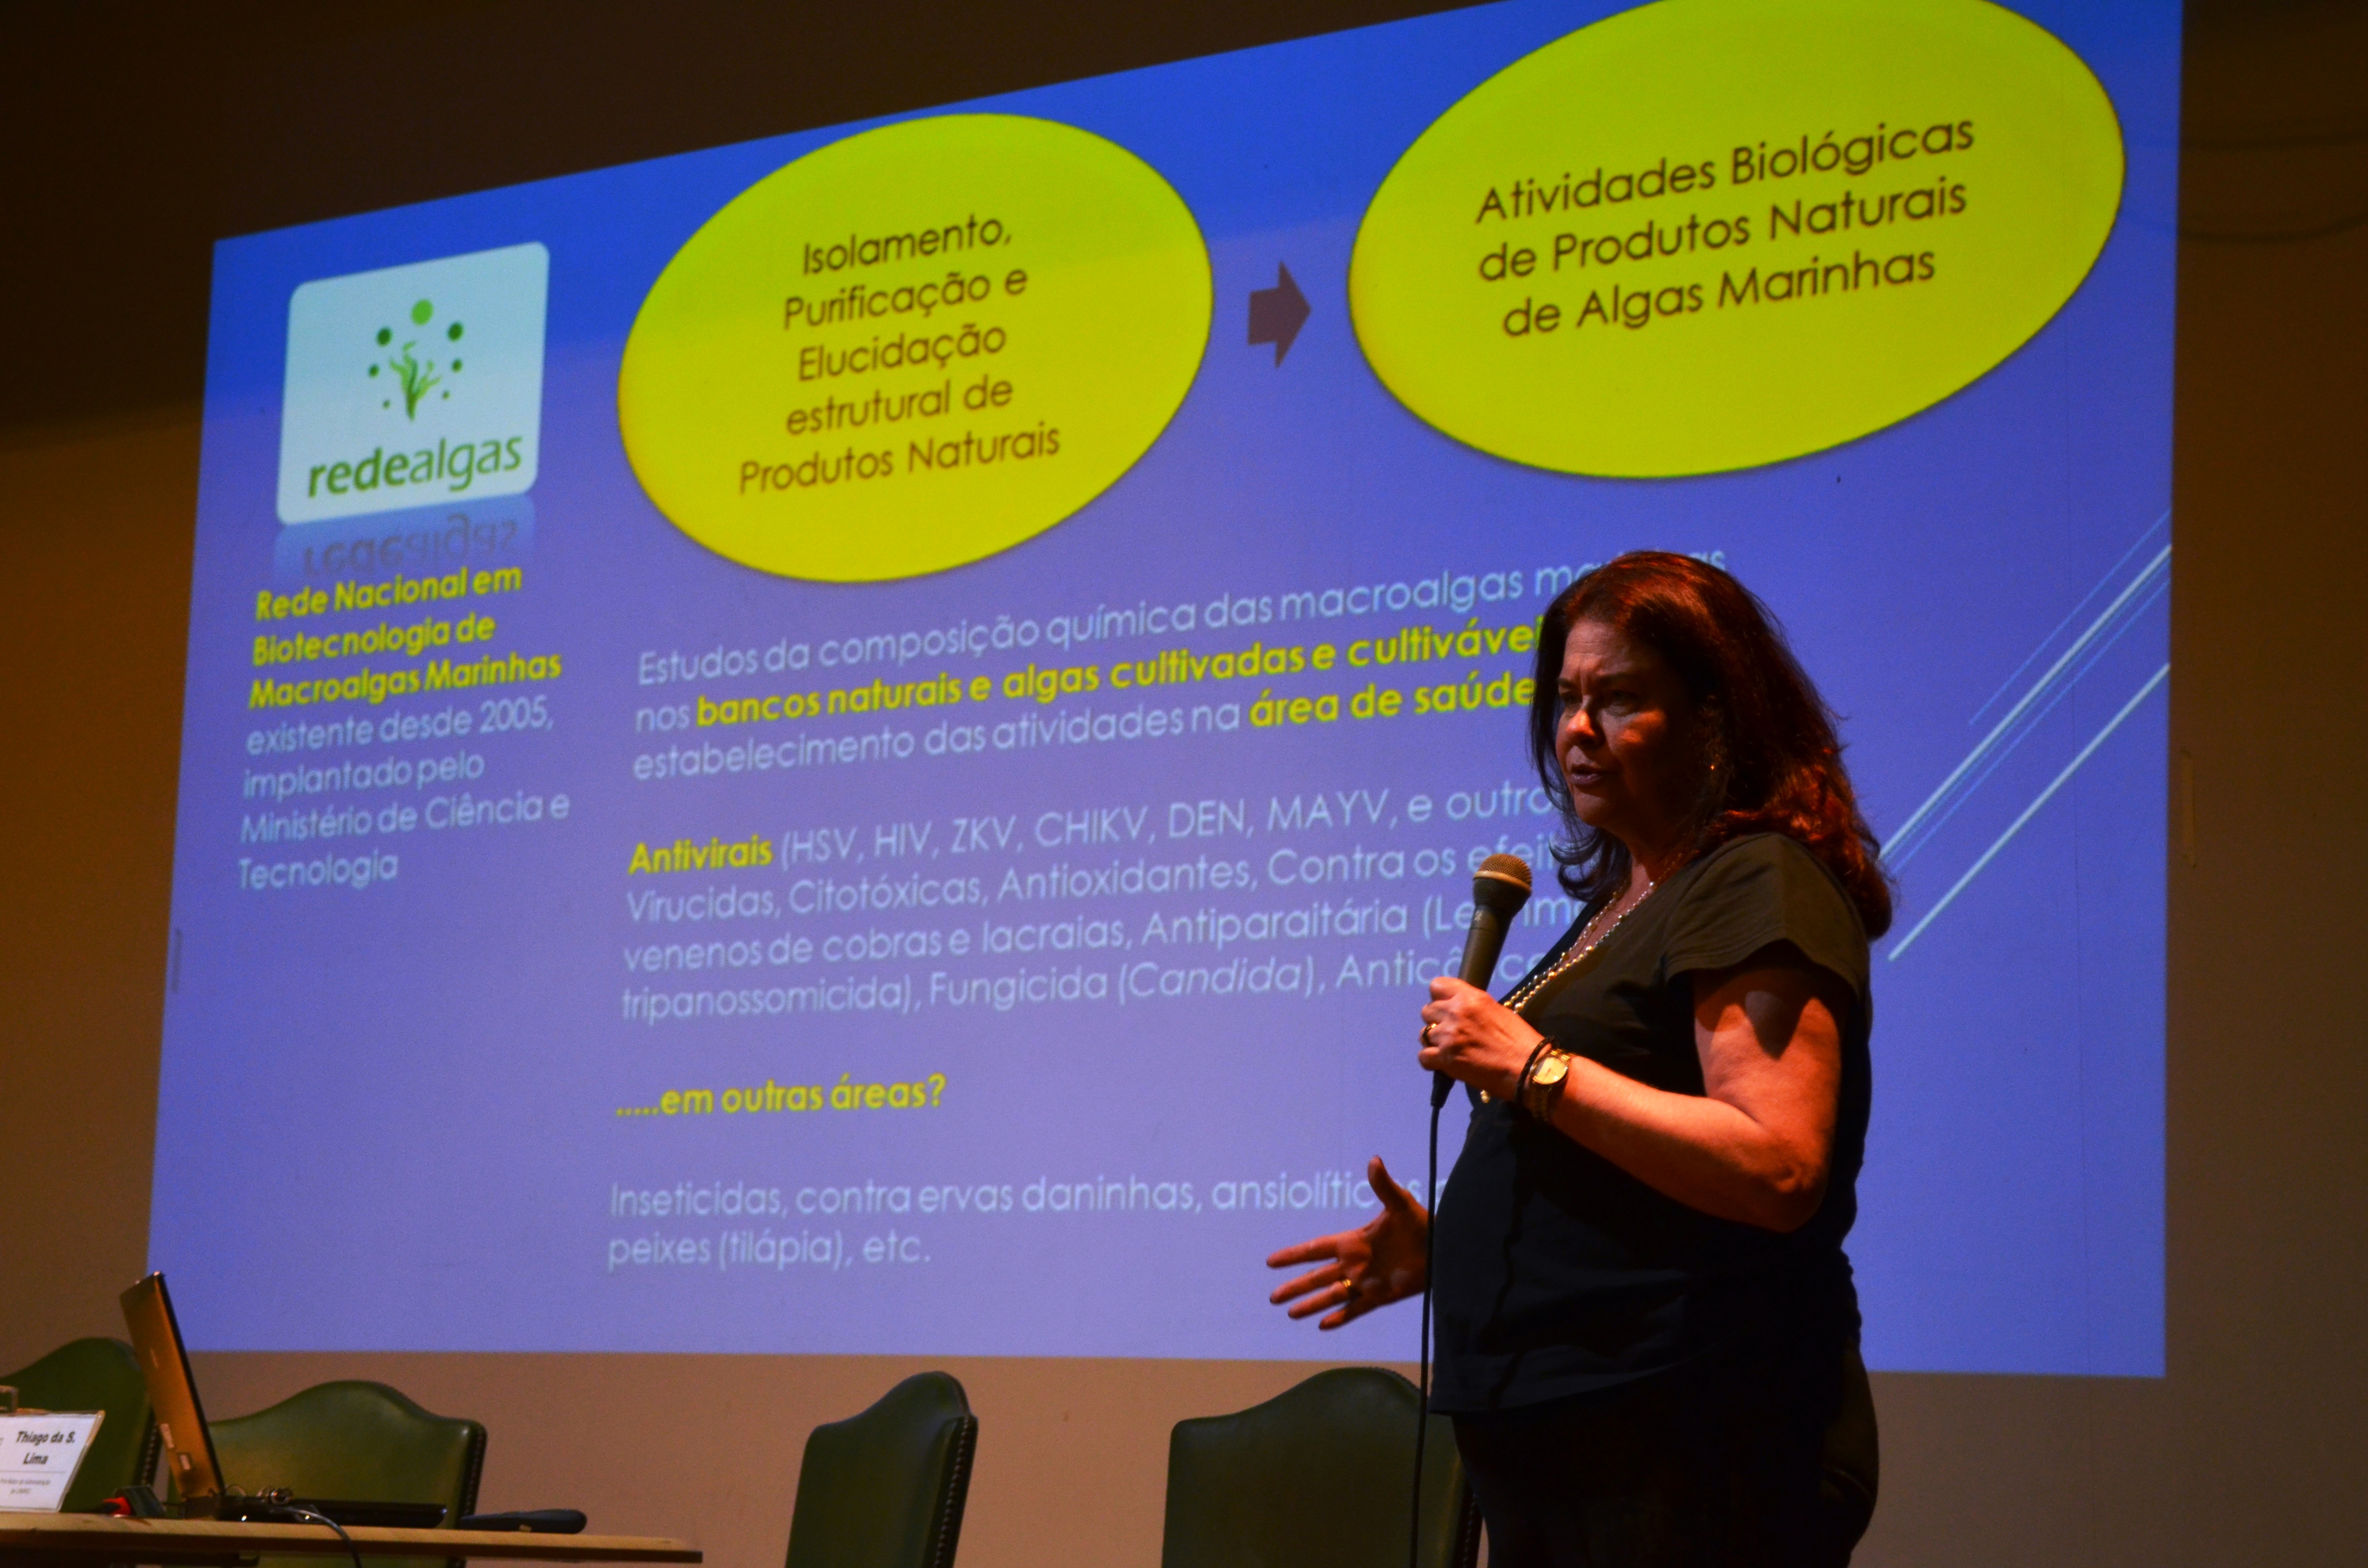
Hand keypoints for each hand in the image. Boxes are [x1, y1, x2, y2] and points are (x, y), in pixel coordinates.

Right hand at [1265, 1156, 1428, 1328]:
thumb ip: (1383, 1186)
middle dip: (1295, 1286)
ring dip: (1311, 1305)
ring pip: (1332, 1296)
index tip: (1271, 1261)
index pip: (1316, 1248)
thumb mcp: (1401, 1204)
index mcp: (1353, 1241)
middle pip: (1317, 1277)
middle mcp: (1354, 1263)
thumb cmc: (1422, 1224)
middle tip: (1272, 1297)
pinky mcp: (1381, 1297)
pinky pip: (1356, 1310)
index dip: (1294, 1254)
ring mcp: (1366, 1282)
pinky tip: (1323, 1326)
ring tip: (1290, 1314)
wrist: (1444, 1250)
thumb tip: (1374, 1160)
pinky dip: (1340, 1318)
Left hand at [1418, 976, 1544, 1099]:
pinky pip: (1422, 1057)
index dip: (1439, 997)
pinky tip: (1444, 1064)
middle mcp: (1455, 1012)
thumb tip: (1459, 1011)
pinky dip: (1431, 1061)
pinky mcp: (1445, 1059)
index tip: (1446, 1007)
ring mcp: (1448, 1036)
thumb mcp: (1498, 1012)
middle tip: (1451, 1033)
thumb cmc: (1520, 1041)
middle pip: (1427, 1011)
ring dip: (1434, 1042)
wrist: (1529, 1069)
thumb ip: (1473, 1008)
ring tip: (1450, 1050)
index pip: (1437, 986)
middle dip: (1436, 1021)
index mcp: (1470, 997)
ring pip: (1423, 1034)